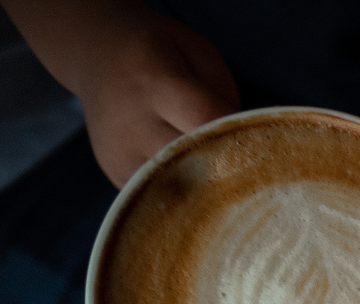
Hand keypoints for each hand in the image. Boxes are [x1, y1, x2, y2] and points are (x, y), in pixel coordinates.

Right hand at [3, 0, 238, 185]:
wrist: (98, 56)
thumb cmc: (161, 55)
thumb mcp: (197, 53)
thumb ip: (222, 96)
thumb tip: (242, 147)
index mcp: (153, 80)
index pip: (204, 118)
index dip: (236, 133)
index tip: (261, 142)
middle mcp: (130, 120)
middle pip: (192, 159)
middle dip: (225, 164)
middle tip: (247, 165)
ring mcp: (119, 152)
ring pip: (178, 187)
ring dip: (206, 186)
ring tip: (221, 175)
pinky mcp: (116, 173)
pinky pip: (161, 194)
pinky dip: (184, 191)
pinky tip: (193, 177)